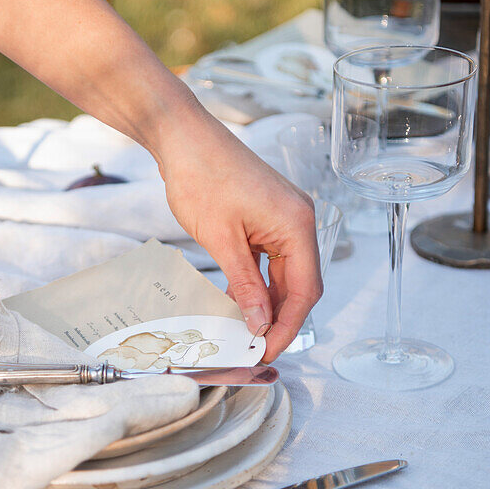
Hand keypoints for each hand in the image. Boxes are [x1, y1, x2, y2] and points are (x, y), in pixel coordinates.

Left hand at [158, 120, 322, 361]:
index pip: (305, 291)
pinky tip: (236, 302)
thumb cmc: (201, 177)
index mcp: (297, 225)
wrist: (183, 137)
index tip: (265, 351)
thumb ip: (245, 285)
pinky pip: (269, 260)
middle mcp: (298, 221)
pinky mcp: (266, 217)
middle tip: (253, 348)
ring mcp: (283, 218)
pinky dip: (256, 283)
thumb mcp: (221, 240)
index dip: (287, 326)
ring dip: (266, 303)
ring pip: (283, 275)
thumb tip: (261, 323)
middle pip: (299, 285)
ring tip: (244, 332)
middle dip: (278, 319)